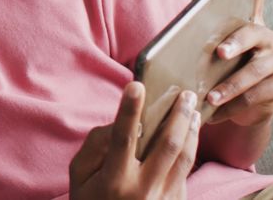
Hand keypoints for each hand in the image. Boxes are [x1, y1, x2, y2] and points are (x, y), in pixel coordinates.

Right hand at [70, 83, 199, 199]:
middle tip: (186, 94)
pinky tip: (191, 135)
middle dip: (178, 115)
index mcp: (115, 180)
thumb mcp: (79, 177)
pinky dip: (190, 150)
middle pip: (168, 145)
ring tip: (193, 111)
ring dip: (191, 131)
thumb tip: (115, 123)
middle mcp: (143, 189)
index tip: (136, 85)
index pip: (123, 138)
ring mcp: (163, 198)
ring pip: (185, 157)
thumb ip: (94, 148)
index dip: (129, 111)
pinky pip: (185, 172)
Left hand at [206, 0, 272, 126]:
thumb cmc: (218, 74)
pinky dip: (234, 105)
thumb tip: (157, 48)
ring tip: (211, 96)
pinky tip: (216, 111)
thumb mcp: (206, 58)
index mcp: (250, 25)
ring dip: (231, 85)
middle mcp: (269, 39)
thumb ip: (194, 45)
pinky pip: (257, 96)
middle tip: (219, 53)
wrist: (240, 109)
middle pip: (254, 35)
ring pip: (256, 71)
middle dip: (236, 44)